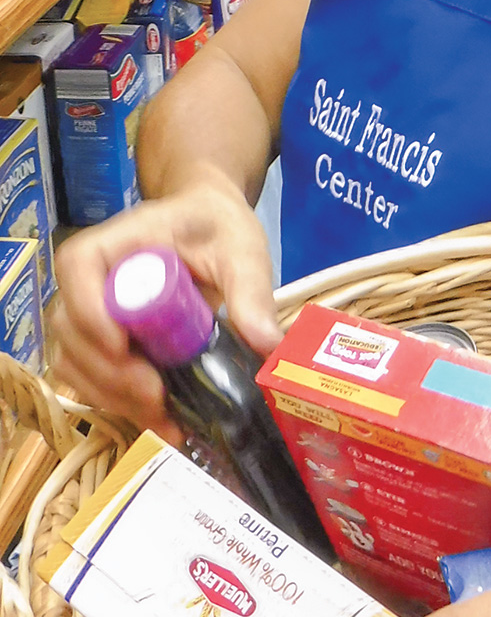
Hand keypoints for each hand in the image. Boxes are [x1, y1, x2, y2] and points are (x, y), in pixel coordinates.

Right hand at [51, 166, 279, 439]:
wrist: (210, 224)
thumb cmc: (219, 228)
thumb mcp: (241, 251)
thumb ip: (250, 292)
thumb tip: (266, 345)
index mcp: (118, 239)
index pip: (79, 266)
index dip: (91, 310)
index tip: (124, 346)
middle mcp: (89, 275)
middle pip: (72, 328)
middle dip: (111, 372)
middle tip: (158, 398)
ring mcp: (87, 310)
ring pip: (73, 361)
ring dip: (113, 396)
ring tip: (165, 419)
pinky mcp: (97, 340)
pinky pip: (89, 376)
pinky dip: (118, 401)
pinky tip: (160, 417)